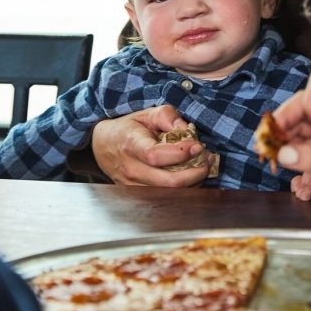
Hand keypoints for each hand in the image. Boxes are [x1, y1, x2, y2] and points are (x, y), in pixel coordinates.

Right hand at [91, 106, 213, 186]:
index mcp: (132, 145)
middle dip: (195, 173)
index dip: (180, 154)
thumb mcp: (147, 113)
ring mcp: (133, 186)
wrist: (102, 145)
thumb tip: (188, 130)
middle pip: (168, 182)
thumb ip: (168, 117)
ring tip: (204, 166)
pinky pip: (165, 196)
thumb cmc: (128, 128)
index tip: (198, 146)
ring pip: (169, 193)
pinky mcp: (138, 194)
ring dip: (192, 182)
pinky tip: (191, 175)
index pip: (156, 156)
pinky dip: (183, 188)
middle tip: (208, 159)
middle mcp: (132, 169)